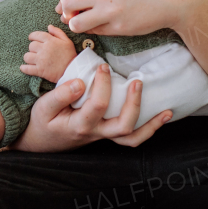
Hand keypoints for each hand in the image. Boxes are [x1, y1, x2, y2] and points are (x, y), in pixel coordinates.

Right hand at [10, 64, 170, 152]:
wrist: (41, 141)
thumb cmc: (42, 121)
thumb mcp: (44, 107)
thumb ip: (60, 95)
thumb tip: (81, 82)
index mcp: (79, 125)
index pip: (97, 106)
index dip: (103, 86)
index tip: (102, 67)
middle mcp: (95, 134)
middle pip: (123, 126)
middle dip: (134, 104)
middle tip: (137, 81)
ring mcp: (103, 136)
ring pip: (131, 138)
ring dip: (151, 125)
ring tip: (166, 111)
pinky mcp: (107, 134)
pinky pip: (131, 138)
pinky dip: (148, 130)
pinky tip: (161, 117)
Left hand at [20, 25, 77, 80]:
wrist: (73, 71)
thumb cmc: (70, 55)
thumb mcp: (67, 41)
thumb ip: (57, 32)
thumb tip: (49, 26)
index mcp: (50, 41)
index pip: (36, 35)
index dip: (32, 36)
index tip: (31, 38)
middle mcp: (44, 49)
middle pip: (31, 46)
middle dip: (32, 48)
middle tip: (36, 51)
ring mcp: (41, 60)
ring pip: (27, 56)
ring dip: (28, 57)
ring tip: (32, 59)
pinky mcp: (40, 70)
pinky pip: (27, 69)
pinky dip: (24, 68)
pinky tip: (24, 67)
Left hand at [57, 0, 207, 35]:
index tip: (70, 2)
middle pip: (68, 3)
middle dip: (66, 10)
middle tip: (71, 14)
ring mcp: (110, 11)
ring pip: (76, 23)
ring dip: (76, 24)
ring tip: (83, 23)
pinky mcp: (118, 27)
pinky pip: (95, 31)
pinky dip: (92, 30)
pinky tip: (99, 26)